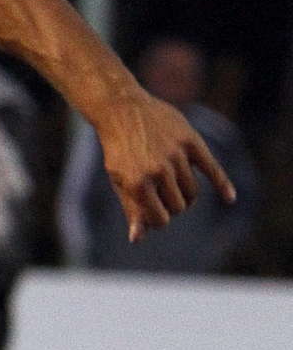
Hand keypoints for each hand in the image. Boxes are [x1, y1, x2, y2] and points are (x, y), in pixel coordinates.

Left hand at [94, 86, 233, 240]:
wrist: (122, 110)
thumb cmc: (119, 150)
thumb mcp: (119, 180)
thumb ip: (132, 209)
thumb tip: (138, 239)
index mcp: (137, 183)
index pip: (160, 219)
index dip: (158, 221)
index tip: (155, 214)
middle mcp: (158, 170)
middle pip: (179, 206)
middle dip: (172, 206)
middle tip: (162, 195)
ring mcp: (175, 155)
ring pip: (193, 191)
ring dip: (186, 194)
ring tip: (173, 186)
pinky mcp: (190, 141)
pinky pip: (212, 168)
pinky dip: (223, 185)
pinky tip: (230, 199)